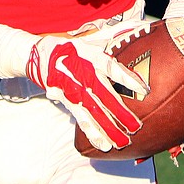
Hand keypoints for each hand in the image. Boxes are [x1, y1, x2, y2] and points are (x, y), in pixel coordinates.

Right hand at [25, 36, 146, 151]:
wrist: (39, 56)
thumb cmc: (72, 49)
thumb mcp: (91, 41)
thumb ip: (112, 43)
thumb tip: (137, 38)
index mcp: (91, 58)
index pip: (112, 69)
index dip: (128, 79)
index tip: (144, 90)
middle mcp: (82, 75)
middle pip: (104, 96)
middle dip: (121, 113)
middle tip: (137, 127)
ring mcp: (74, 91)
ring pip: (93, 113)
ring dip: (108, 129)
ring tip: (122, 143)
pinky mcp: (68, 102)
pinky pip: (82, 119)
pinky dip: (93, 133)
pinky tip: (103, 145)